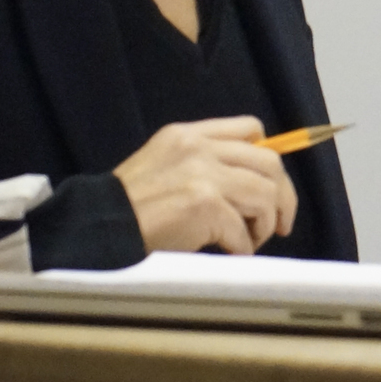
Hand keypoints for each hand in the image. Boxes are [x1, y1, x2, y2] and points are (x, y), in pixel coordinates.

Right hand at [112, 116, 298, 254]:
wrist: (97, 228)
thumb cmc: (127, 208)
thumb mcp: (163, 166)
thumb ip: (202, 163)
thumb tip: (250, 183)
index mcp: (187, 134)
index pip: (250, 127)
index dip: (270, 156)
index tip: (273, 183)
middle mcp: (198, 148)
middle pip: (269, 163)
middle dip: (283, 196)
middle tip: (280, 222)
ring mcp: (202, 174)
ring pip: (264, 195)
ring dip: (264, 224)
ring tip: (250, 240)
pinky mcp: (204, 204)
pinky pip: (242, 230)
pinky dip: (243, 247)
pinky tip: (231, 253)